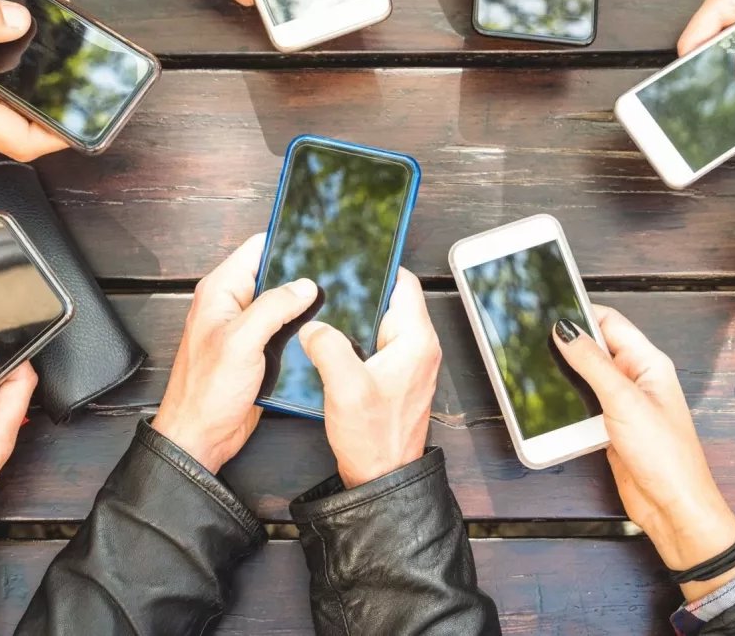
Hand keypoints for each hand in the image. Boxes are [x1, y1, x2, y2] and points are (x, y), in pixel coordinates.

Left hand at [151, 233, 318, 473]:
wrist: (202, 436)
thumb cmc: (206, 391)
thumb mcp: (241, 341)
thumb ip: (273, 307)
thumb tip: (305, 285)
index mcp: (221, 291)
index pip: (258, 248)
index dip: (286, 239)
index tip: (317, 235)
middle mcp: (233, 305)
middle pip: (275, 274)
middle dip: (302, 273)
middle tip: (336, 272)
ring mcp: (247, 328)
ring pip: (284, 303)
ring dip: (304, 304)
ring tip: (336, 299)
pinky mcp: (259, 350)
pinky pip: (285, 329)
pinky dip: (302, 328)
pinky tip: (322, 329)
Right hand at [299, 268, 439, 488]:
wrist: (382, 479)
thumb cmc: (373, 438)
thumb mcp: (345, 387)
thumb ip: (328, 347)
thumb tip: (314, 325)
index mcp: (417, 340)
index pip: (405, 284)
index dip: (380, 266)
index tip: (355, 256)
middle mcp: (420, 347)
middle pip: (393, 300)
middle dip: (364, 290)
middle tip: (331, 281)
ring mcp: (410, 363)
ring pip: (383, 322)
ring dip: (359, 315)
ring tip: (328, 308)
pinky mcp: (398, 377)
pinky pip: (379, 343)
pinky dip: (359, 336)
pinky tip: (334, 340)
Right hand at [552, 310, 734, 600]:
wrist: (672, 507)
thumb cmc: (665, 456)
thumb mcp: (623, 400)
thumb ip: (592, 363)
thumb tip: (566, 330)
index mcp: (648, 362)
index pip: (611, 322)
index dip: (581, 313)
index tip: (549, 310)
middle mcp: (637, 379)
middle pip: (596, 347)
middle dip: (569, 344)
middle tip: (535, 341)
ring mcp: (624, 403)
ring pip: (587, 377)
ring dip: (566, 376)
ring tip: (539, 371)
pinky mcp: (611, 426)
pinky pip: (584, 404)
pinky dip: (568, 402)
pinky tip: (553, 404)